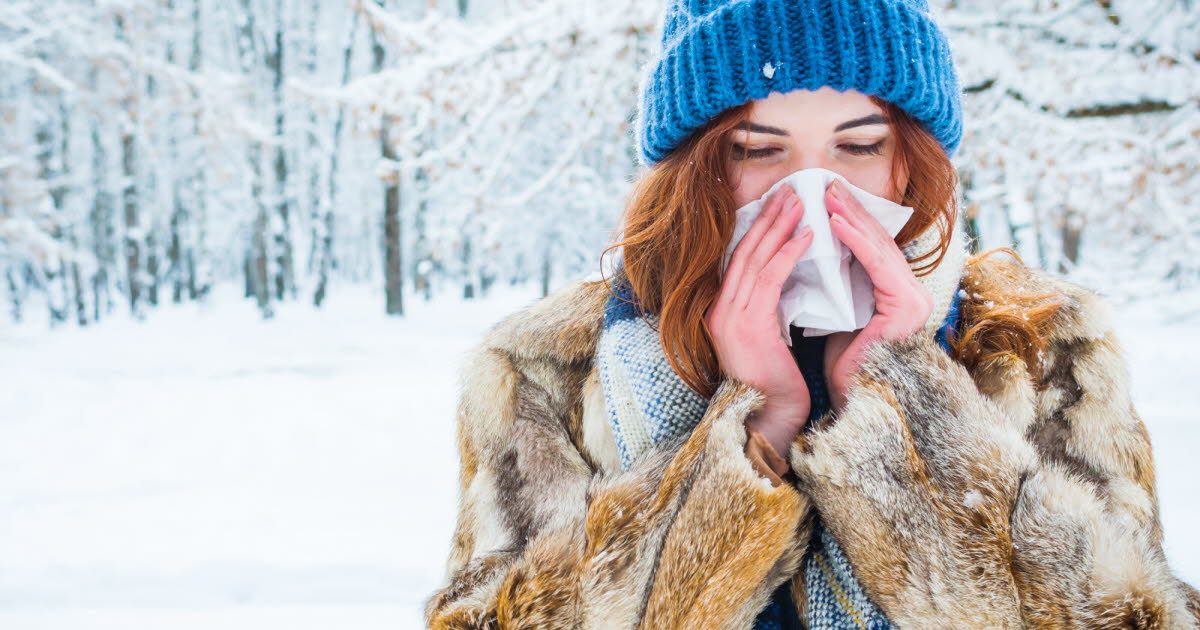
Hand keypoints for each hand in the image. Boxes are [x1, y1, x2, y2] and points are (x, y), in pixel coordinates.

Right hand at [705, 184, 813, 456]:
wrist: (767, 418)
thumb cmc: (774, 386)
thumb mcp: (765, 341)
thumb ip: (766, 312)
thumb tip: (784, 285)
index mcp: (720, 313)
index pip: (738, 261)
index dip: (757, 230)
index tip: (776, 206)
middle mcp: (719, 310)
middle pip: (743, 252)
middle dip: (768, 218)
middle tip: (789, 190)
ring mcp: (730, 317)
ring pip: (756, 259)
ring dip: (780, 226)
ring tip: (800, 202)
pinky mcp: (749, 325)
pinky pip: (771, 278)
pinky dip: (789, 253)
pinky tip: (807, 236)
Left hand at [822, 178, 932, 412]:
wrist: (859, 403)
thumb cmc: (848, 368)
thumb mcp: (842, 317)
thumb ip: (842, 288)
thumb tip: (819, 259)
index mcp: (899, 297)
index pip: (872, 251)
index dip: (850, 222)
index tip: (826, 199)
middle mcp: (913, 295)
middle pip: (877, 244)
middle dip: (850, 211)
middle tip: (825, 184)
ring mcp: (913, 299)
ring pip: (877, 248)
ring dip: (850, 217)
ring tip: (826, 194)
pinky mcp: (905, 305)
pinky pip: (875, 264)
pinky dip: (853, 241)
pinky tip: (834, 222)